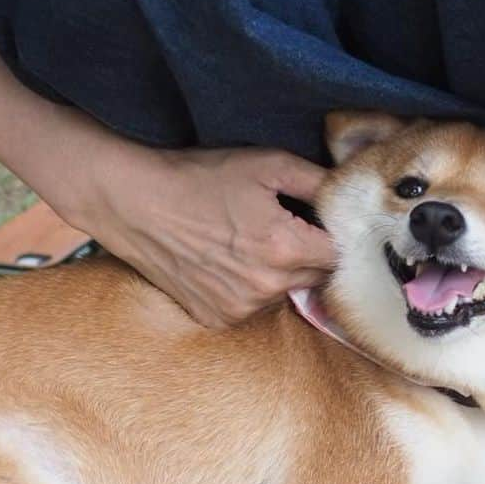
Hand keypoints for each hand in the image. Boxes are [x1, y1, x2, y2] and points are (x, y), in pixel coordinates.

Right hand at [53, 142, 336, 326]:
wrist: (136, 204)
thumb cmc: (199, 178)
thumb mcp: (266, 164)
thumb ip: (317, 181)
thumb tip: (349, 192)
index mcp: (284, 249)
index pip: (339, 255)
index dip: (331, 236)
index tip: (317, 222)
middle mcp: (266, 287)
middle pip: (314, 278)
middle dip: (306, 254)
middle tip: (279, 227)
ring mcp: (239, 308)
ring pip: (283, 294)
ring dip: (277, 274)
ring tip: (246, 242)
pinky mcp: (217, 319)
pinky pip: (251, 307)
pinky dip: (247, 289)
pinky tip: (225, 263)